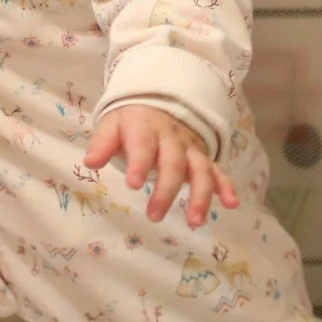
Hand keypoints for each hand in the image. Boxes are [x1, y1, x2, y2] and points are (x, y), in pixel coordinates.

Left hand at [84, 104, 239, 226]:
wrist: (161, 100)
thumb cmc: (132, 120)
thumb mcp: (113, 124)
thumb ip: (102, 143)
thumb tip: (90, 162)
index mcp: (145, 128)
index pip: (143, 144)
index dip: (139, 162)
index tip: (133, 184)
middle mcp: (172, 139)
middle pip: (173, 163)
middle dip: (166, 189)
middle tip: (154, 216)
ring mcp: (190, 148)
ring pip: (200, 170)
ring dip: (200, 195)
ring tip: (195, 221)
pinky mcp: (203, 157)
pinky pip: (217, 170)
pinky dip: (226, 186)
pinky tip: (232, 203)